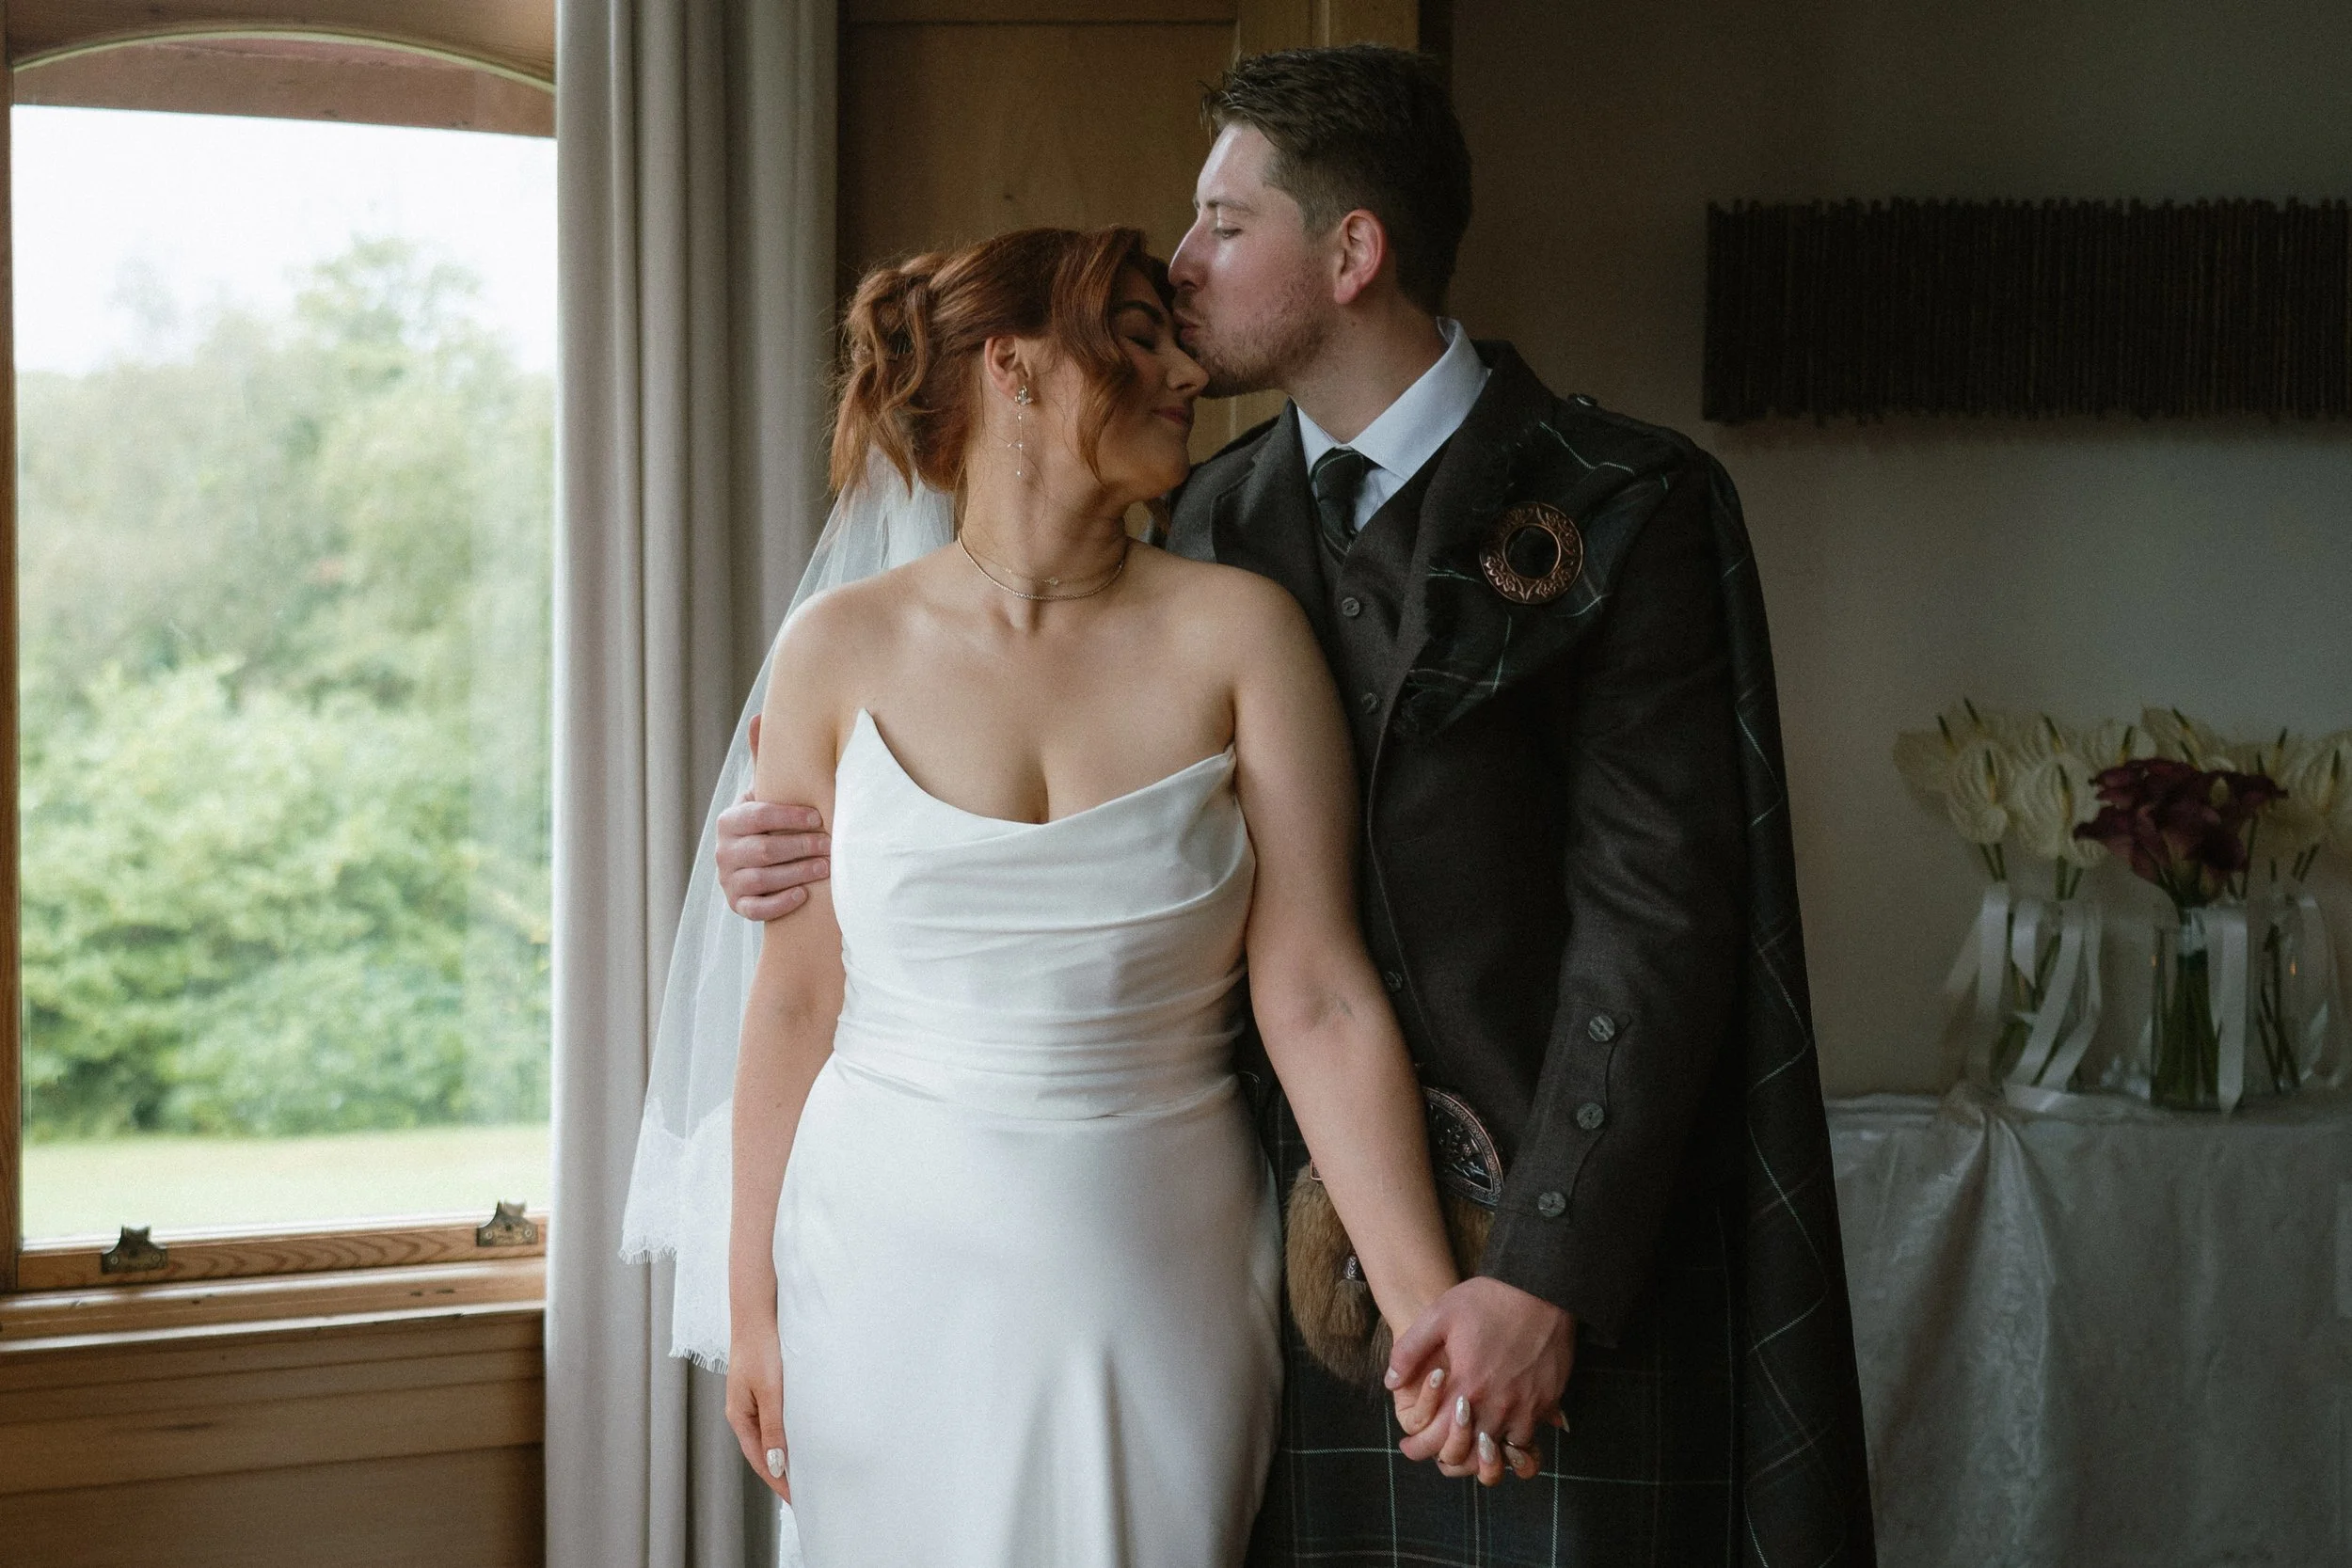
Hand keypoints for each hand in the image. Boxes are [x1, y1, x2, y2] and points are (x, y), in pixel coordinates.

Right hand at [718, 721, 831, 919]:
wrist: (754, 865)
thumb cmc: (768, 823)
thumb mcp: (763, 793)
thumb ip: (763, 760)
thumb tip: (760, 715)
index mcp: (729, 821)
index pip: (757, 816)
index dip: (788, 817)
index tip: (818, 817)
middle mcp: (723, 852)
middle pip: (764, 850)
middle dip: (800, 847)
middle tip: (831, 844)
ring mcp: (729, 881)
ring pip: (762, 879)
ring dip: (798, 873)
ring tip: (827, 868)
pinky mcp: (738, 906)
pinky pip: (756, 909)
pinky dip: (780, 903)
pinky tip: (804, 895)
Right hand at [725, 1326, 791, 1500]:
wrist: (758, 1312)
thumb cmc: (761, 1348)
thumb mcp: (770, 1391)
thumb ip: (774, 1428)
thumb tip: (777, 1464)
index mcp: (740, 1417)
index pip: (760, 1460)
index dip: (778, 1482)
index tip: (796, 1500)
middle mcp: (745, 1412)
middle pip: (764, 1451)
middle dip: (782, 1474)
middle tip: (804, 1493)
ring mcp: (754, 1400)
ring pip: (771, 1435)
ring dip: (786, 1454)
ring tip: (807, 1472)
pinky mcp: (765, 1387)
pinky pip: (777, 1419)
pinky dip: (788, 1434)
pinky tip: (803, 1437)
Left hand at [1387, 1277, 1574, 1484]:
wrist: (1542, 1288)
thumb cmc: (1488, 1300)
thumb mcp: (1438, 1315)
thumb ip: (1409, 1351)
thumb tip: (1391, 1382)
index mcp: (1467, 1387)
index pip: (1437, 1441)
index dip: (1418, 1448)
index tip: (1409, 1445)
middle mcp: (1497, 1406)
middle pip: (1468, 1457)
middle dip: (1446, 1457)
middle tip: (1433, 1448)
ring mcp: (1526, 1408)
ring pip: (1500, 1456)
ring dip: (1479, 1454)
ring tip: (1465, 1442)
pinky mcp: (1548, 1403)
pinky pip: (1526, 1440)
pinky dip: (1509, 1442)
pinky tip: (1497, 1427)